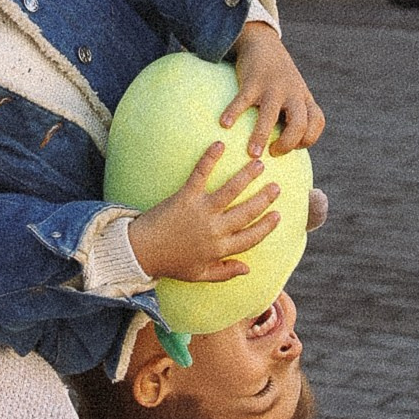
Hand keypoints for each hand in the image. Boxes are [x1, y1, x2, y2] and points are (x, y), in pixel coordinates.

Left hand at [128, 141, 282, 284]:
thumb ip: (224, 272)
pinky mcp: (185, 197)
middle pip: (247, 212)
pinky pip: (201, 174)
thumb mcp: (199, 274)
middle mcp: (215, 229)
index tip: (278, 215)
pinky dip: (210, 158)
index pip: (251, 237)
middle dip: (264, 199)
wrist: (140, 252)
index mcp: (220, 249)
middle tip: (276, 186)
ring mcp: (201, 211)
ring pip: (231, 190)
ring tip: (259, 164)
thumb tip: (248, 269)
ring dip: (247, 176)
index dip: (267, 227)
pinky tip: (220, 144)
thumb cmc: (170, 263)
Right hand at [224, 25, 324, 158]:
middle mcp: (292, 93)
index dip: (308, 139)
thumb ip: (294, 115)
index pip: (317, 122)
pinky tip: (224, 124)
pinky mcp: (252, 81)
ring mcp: (273, 87)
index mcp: (304, 98)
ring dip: (261, 136)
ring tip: (252, 153)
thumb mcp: (295, 93)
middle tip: (273, 154)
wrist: (264, 44)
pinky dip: (233, 113)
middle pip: (299, 123)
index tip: (293, 147)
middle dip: (287, 144)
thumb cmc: (278, 78)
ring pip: (270, 114)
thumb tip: (283, 149)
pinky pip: (243, 100)